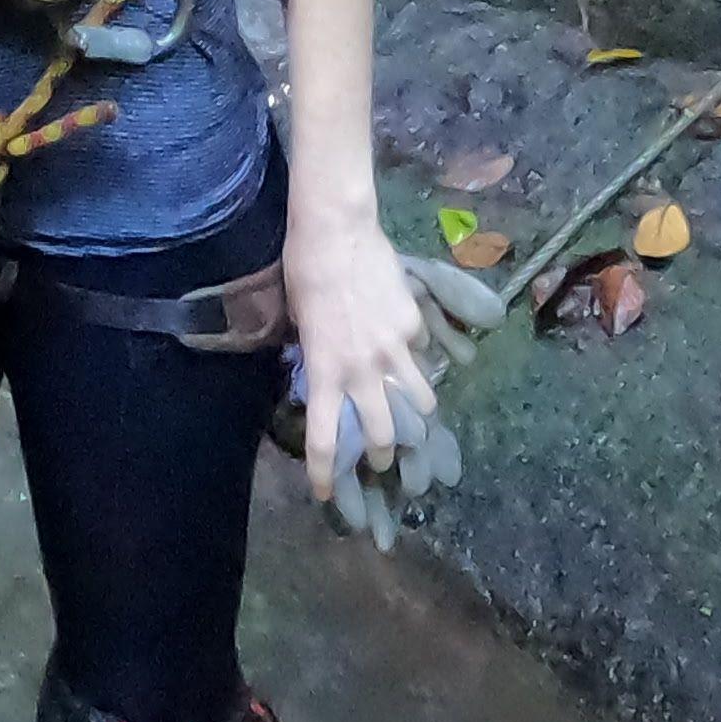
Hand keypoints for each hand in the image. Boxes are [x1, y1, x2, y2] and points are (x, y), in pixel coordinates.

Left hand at [286, 199, 433, 493]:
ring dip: (413, 412)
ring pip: (418, 402)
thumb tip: (328, 374)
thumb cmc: (304, 271)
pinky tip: (408, 346)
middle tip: (380, 455)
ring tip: (408, 409)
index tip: (326, 493)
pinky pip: (421, 352)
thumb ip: (317, 356)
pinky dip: (416, 357)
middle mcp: (362, 369)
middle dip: (383, 453)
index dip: (325, 474)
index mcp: (325, 371)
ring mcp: (394, 349)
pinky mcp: (414, 324)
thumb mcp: (299, 322)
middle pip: (383, 435)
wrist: (336, 229)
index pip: (325, 440)